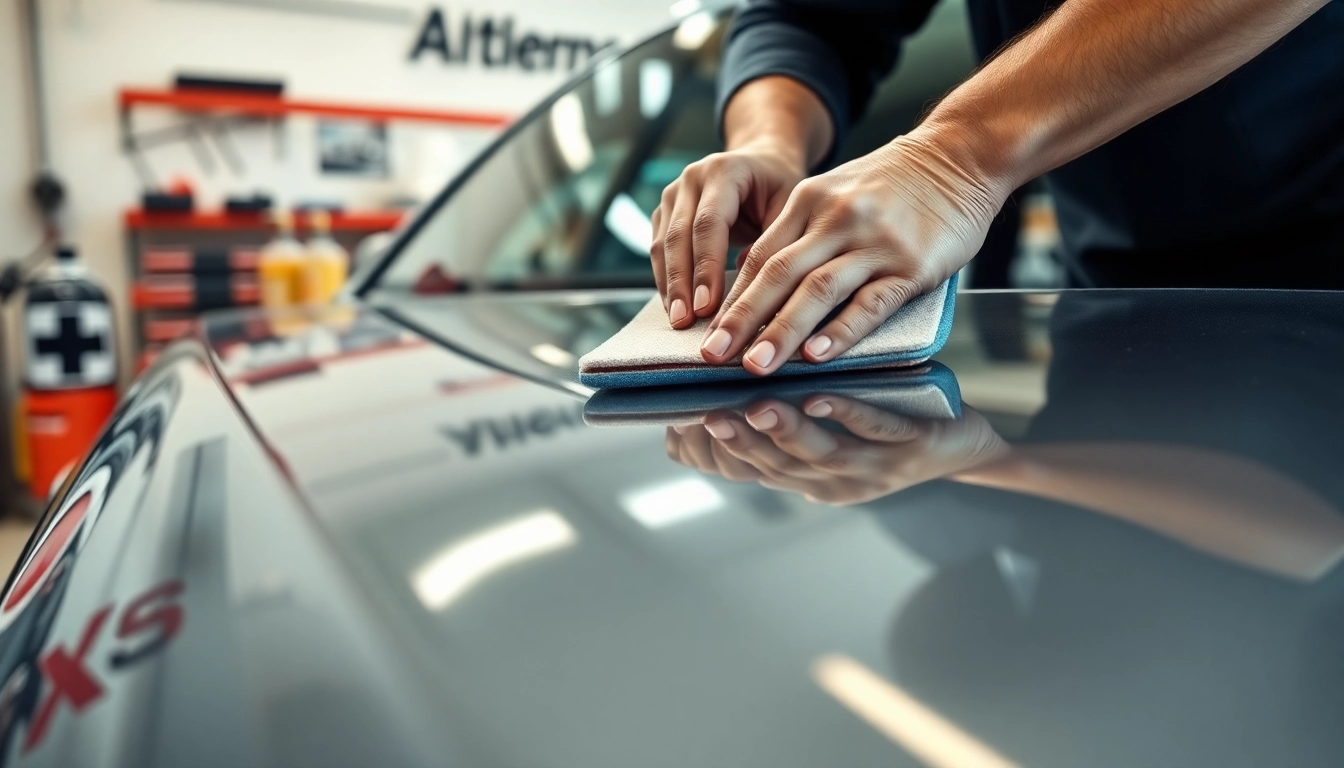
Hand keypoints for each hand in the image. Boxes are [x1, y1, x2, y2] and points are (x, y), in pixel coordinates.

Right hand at [650, 142, 807, 328]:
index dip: (706, 267)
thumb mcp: (789, 208)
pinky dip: (666, 279)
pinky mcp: (665, 213)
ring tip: (678, 320)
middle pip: (678, 236)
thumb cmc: (780, 188)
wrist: (763, 164)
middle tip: (685, 321)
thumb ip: (772, 244)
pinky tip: (676, 306)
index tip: (707, 306)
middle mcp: (692, 179)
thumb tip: (752, 294)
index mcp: (724, 171)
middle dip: (681, 283)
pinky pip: (659, 250)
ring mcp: (673, 194)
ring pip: (662, 245)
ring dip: (669, 285)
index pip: (708, 223)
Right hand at [667, 395, 1009, 504]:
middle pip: (780, 466)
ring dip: (787, 431)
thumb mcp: (828, 433)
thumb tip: (719, 392)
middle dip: (743, 443)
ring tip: (757, 408)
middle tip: (709, 418)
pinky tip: (822, 396)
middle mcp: (837, 483)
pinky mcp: (912, 448)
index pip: (752, 471)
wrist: (965, 449)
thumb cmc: (886, 428)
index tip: (682, 425)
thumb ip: (780, 421)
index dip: (718, 452)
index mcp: (811, 481)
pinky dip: (846, 414)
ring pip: (822, 453)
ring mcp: (875, 469)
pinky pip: (874, 429)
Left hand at [698, 135, 1002, 374]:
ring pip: (817, 291)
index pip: (758, 257)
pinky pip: (869, 303)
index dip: (730, 299)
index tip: (708, 333)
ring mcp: (874, 243)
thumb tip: (759, 281)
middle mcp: (835, 220)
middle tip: (713, 356)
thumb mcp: (835, 190)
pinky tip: (818, 355)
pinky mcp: (911, 265)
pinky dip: (840, 331)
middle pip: (776, 275)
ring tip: (756, 365)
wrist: (960, 154)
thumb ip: (800, 231)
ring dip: (782, 332)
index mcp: (807, 202)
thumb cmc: (894, 182)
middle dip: (741, 320)